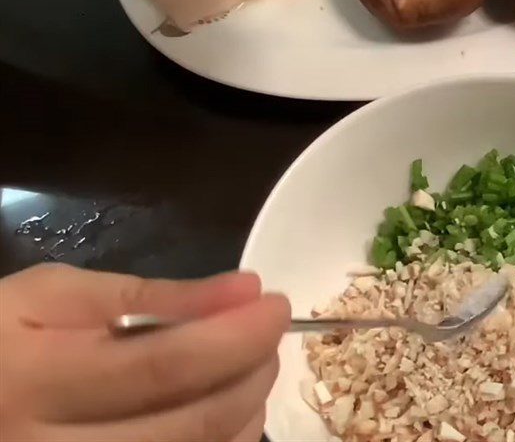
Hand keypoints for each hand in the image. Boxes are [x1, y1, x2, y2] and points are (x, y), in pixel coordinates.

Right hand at [0, 263, 289, 441]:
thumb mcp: (51, 295)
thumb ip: (145, 295)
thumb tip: (242, 289)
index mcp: (39, 384)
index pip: (166, 366)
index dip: (237, 336)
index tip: (274, 304)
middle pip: (190, 426)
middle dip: (252, 373)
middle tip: (268, 333)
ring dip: (244, 414)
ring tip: (250, 368)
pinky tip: (226, 414)